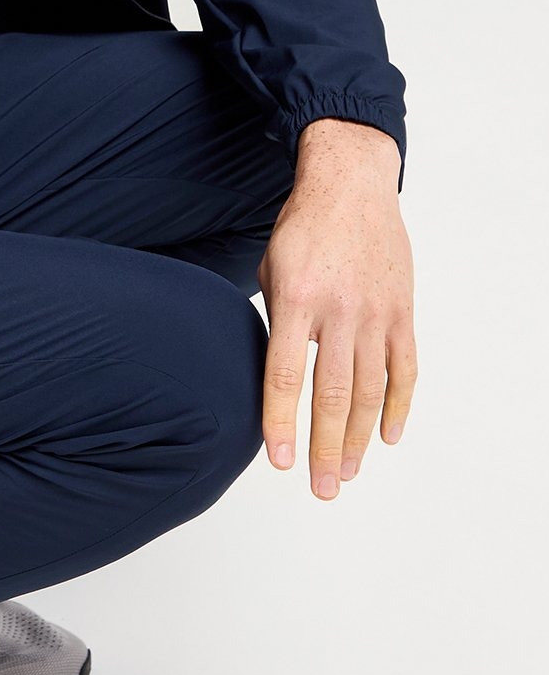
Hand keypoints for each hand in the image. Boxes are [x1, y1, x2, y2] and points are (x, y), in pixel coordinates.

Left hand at [257, 119, 416, 497]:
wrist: (351, 185)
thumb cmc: (301, 228)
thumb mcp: (271, 268)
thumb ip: (274, 321)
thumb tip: (273, 373)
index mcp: (297, 300)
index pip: (285, 375)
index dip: (282, 423)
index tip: (278, 461)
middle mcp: (339, 311)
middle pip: (332, 394)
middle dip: (324, 448)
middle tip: (321, 489)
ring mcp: (376, 313)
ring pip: (370, 390)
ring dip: (358, 438)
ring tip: (348, 474)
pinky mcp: (402, 311)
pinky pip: (404, 369)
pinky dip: (398, 406)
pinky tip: (388, 437)